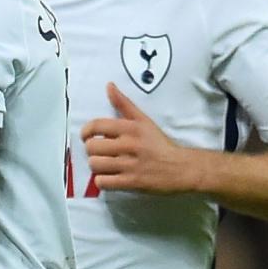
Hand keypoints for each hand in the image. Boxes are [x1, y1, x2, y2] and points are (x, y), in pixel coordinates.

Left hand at [83, 85, 199, 194]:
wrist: (181, 167)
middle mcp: (130, 144)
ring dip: (97, 167)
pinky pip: (102, 182)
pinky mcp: (131, 182)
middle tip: (101, 153)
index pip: (96, 125)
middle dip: (92, 151)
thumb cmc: (159, 144)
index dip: (85, 132)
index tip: (88, 137)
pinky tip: (110, 177)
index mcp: (131, 128)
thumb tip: (109, 86)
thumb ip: (124, 104)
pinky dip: (103, 182)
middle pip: (91, 147)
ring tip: (106, 165)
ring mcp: (130, 164)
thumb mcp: (143, 121)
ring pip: (94, 165)